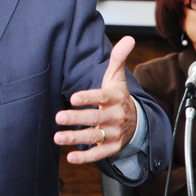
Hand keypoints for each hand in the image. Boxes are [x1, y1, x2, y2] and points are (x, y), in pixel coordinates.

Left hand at [53, 36, 137, 163]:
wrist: (137, 122)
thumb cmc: (119, 97)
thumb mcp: (118, 78)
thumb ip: (119, 58)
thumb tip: (129, 38)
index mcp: (115, 99)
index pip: (101, 97)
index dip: (88, 97)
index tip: (73, 97)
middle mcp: (115, 117)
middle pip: (95, 118)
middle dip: (77, 118)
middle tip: (59, 117)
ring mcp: (113, 134)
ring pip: (94, 137)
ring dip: (75, 138)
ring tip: (58, 137)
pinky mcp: (111, 148)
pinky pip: (98, 154)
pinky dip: (85, 158)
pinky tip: (70, 157)